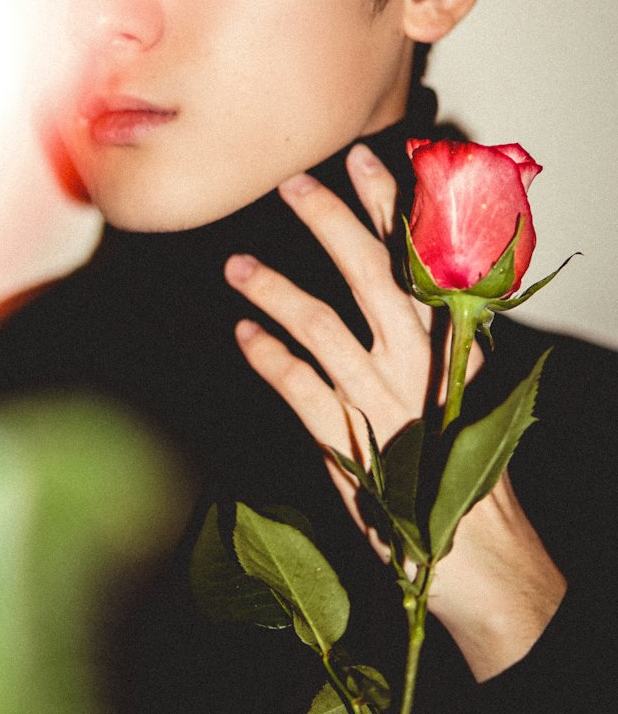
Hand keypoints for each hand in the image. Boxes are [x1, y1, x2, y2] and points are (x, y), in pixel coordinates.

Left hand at [224, 143, 565, 680]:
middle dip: (332, 223)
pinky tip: (243, 335)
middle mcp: (421, 365)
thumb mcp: (458, 385)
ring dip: (276, 290)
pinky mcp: (351, 446)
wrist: (477, 554)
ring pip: (324, 328)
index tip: (366, 159)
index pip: (423, 261)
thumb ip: (428, 331)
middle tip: (293, 184)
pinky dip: (268, 359)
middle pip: (372, 277)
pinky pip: (300, 391)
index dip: (393, 207)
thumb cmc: (462, 463)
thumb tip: (395, 272)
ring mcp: (384, 404)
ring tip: (237, 265)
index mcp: (452, 344)